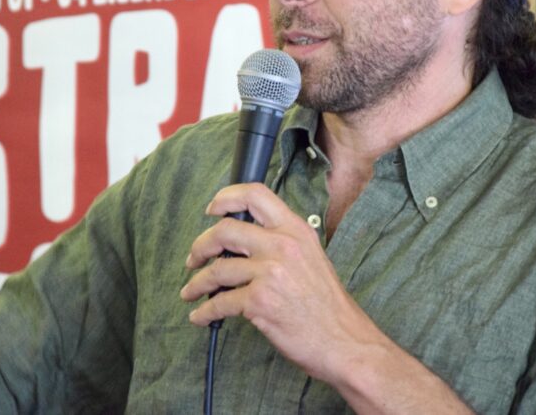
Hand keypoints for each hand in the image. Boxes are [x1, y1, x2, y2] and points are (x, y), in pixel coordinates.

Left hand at [180, 183, 384, 382]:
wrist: (344, 340)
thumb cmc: (327, 304)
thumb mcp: (312, 257)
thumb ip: (283, 242)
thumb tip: (245, 239)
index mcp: (296, 230)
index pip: (255, 195)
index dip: (226, 197)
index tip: (212, 209)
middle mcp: (282, 245)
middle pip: (224, 230)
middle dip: (200, 245)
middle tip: (194, 258)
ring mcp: (270, 273)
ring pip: (216, 269)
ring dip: (197, 282)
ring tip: (191, 291)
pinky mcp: (259, 302)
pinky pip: (219, 302)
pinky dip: (204, 311)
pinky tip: (200, 316)